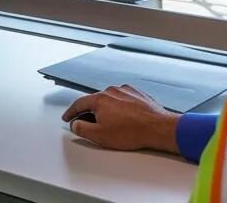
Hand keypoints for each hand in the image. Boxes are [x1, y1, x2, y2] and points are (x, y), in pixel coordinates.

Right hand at [61, 85, 180, 153]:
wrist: (158, 128)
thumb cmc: (132, 132)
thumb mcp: (100, 136)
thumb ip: (82, 129)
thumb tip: (75, 124)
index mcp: (99, 99)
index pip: (78, 104)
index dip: (70, 112)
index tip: (67, 117)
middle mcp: (111, 91)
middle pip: (94, 101)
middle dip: (89, 112)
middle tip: (88, 124)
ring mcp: (125, 91)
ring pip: (109, 100)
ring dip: (106, 110)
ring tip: (111, 124)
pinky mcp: (137, 94)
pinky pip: (123, 99)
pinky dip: (119, 107)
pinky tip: (124, 119)